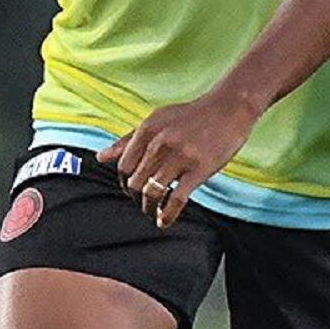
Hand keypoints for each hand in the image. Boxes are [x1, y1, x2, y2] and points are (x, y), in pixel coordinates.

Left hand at [97, 88, 262, 228]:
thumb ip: (128, 140)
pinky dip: (167, 215)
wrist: (229, 107)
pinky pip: (176, 199)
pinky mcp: (199, 169)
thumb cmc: (191, 115)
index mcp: (147, 130)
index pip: (123, 167)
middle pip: (134, 183)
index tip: (132, 191)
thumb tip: (100, 158)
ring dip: (148, 208)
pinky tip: (164, 221)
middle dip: (135, 198)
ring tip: (153, 212)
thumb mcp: (156, 121)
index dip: (124, 184)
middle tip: (143, 203)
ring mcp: (180, 157)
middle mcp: (160, 143)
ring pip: (152, 193)